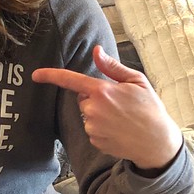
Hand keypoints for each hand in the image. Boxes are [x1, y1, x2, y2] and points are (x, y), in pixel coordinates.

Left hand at [32, 45, 181, 174]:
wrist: (157, 143)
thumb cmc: (150, 109)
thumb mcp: (137, 81)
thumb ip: (112, 67)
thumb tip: (96, 51)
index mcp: (102, 91)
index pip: (70, 80)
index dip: (50, 76)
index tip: (36, 75)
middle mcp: (93, 110)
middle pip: (84, 98)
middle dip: (97, 98)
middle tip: (121, 104)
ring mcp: (92, 127)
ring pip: (88, 115)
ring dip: (100, 114)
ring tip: (122, 118)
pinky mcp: (94, 140)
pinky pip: (92, 129)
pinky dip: (102, 128)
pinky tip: (118, 130)